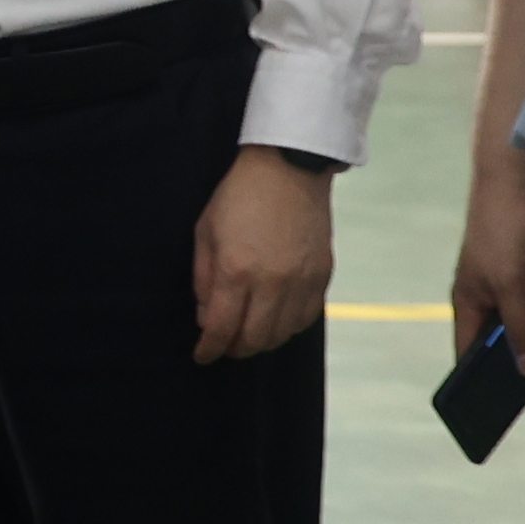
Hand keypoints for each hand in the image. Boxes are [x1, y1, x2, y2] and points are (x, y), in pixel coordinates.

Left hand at [188, 151, 336, 364]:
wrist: (289, 168)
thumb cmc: (239, 195)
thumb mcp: (205, 232)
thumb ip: (203, 279)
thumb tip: (206, 317)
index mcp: (238, 270)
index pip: (222, 328)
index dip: (209, 349)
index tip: (202, 356)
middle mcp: (273, 282)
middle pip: (254, 339)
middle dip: (235, 349)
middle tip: (224, 346)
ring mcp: (302, 280)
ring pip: (283, 334)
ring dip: (262, 341)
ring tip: (248, 334)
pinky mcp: (322, 275)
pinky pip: (306, 317)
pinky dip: (289, 327)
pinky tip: (276, 320)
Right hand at [448, 156, 524, 379]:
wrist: (523, 173)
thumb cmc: (500, 227)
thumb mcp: (509, 283)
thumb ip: (521, 326)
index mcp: (470, 301)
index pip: (471, 354)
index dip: (486, 382)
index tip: (512, 408)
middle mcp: (494, 294)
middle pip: (508, 342)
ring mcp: (521, 281)